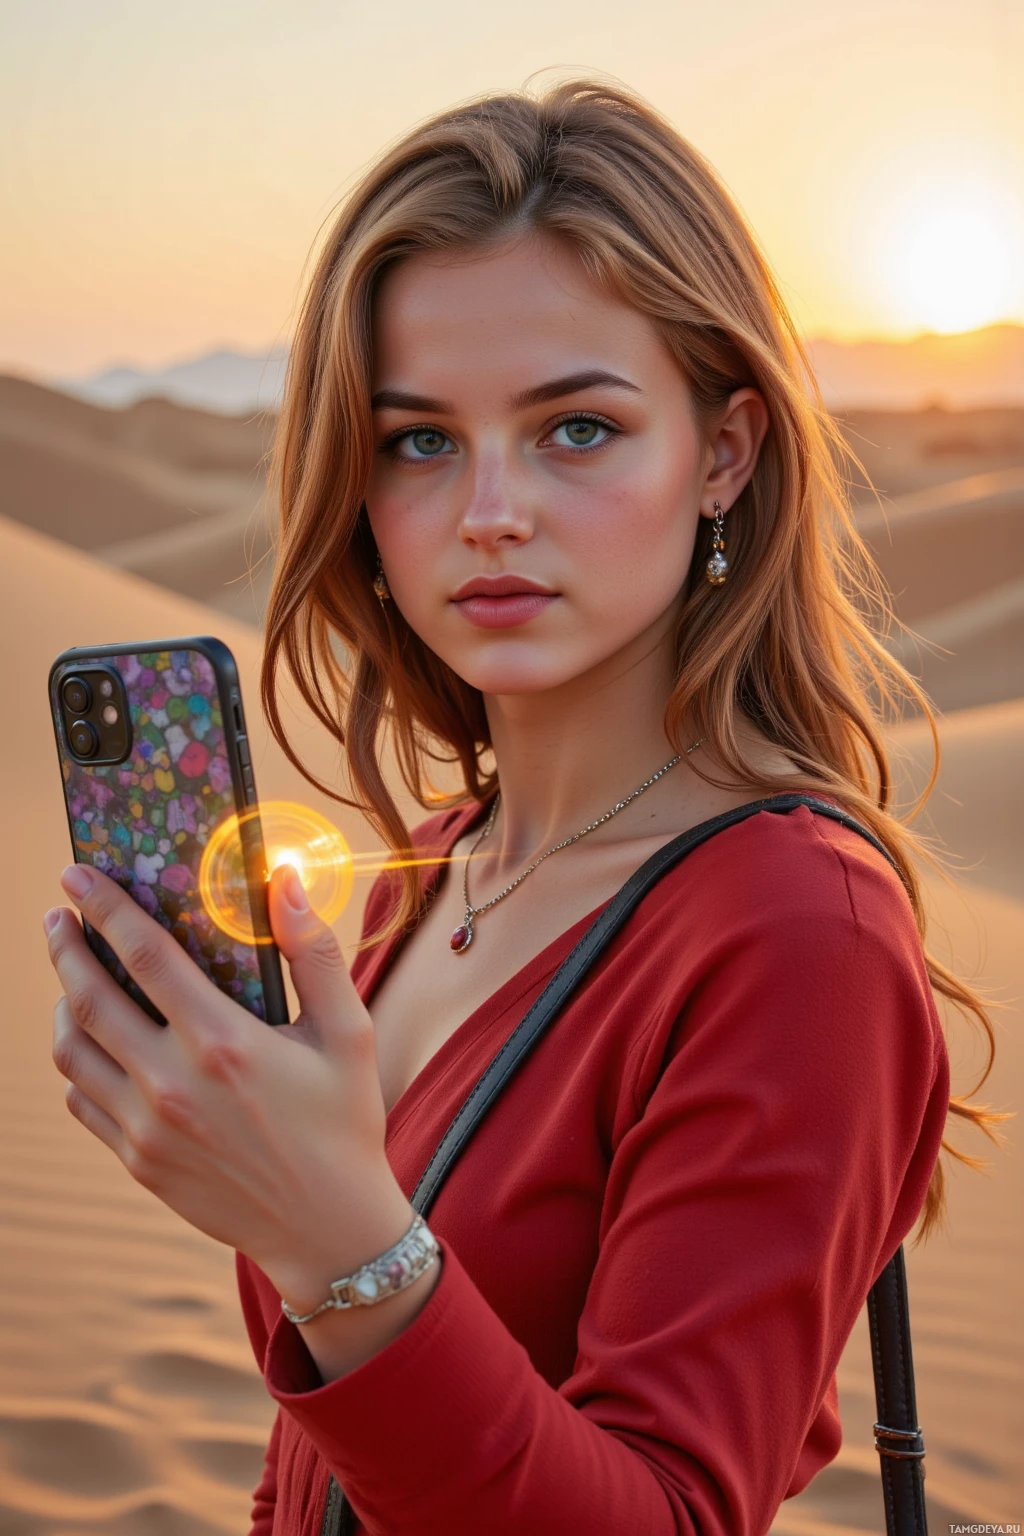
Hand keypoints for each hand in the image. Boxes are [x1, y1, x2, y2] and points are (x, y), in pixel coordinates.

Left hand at [45, 861, 415, 1303]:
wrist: (328, 1229)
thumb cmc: (344, 1121)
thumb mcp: (348, 1032)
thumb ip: (314, 952)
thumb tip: (284, 879)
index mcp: (224, 1042)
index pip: (145, 955)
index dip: (105, 908)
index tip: (78, 874)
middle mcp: (173, 1084)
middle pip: (89, 997)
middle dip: (66, 946)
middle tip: (58, 914)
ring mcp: (148, 1128)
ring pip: (71, 1052)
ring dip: (62, 1003)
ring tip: (72, 977)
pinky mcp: (138, 1162)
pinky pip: (82, 1100)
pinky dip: (75, 1062)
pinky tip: (91, 1043)